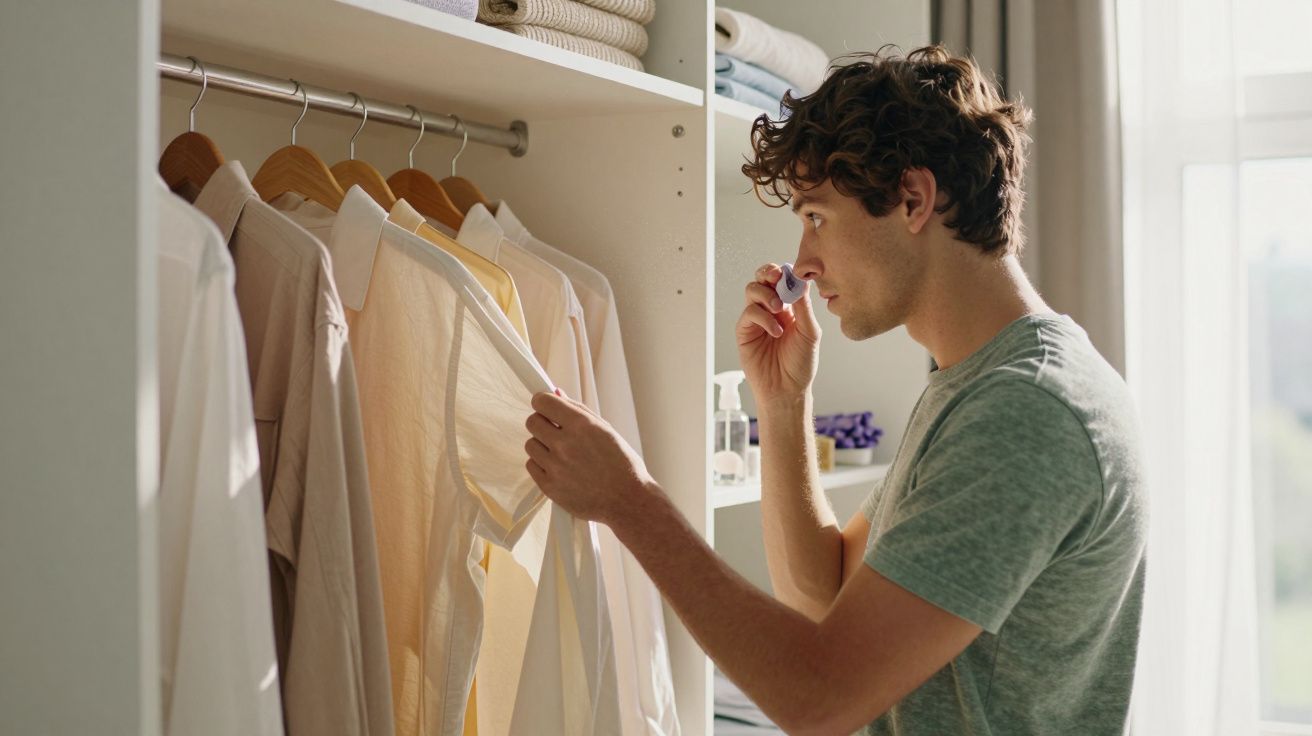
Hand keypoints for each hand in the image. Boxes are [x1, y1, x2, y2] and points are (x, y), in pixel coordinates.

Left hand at [524, 390, 659, 527]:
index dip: (542, 402)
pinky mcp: (549, 487)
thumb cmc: (621, 463)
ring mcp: (555, 467)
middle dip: (542, 423)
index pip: (542, 402)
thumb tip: (556, 393)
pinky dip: (542, 465)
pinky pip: (531, 465)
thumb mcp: (606, 430)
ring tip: (561, 454)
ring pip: (530, 444)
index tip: (546, 407)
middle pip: (532, 422)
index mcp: (581, 426)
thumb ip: (578, 410)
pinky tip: (559, 468)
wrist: (627, 500)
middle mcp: (565, 444)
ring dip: (542, 445)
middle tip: (556, 431)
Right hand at [736, 263, 821, 406]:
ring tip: (778, 309)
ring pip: (752, 290)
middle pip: (762, 278)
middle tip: (777, 278)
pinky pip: (749, 313)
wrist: (787, 389)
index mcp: (789, 307)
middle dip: (768, 272)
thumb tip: (800, 282)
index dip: (784, 272)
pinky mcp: (745, 331)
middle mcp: (771, 309)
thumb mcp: (809, 332)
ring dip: (765, 294)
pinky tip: (775, 332)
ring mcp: (757, 319)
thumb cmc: (801, 364)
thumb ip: (803, 307)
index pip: (782, 280)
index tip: (791, 272)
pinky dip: (763, 317)